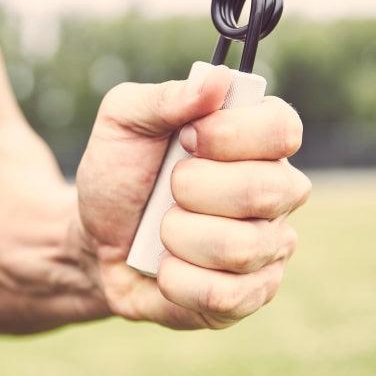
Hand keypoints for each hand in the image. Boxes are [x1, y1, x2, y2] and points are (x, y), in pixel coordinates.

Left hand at [76, 62, 310, 329]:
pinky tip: (165, 267)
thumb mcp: (123, 121)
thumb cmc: (119, 173)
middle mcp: (275, 191)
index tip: (185, 139)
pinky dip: (177, 280)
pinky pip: (226, 295)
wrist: (93, 239)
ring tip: (162, 229)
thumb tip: (216, 80)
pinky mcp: (250, 295)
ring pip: (242, 247)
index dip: (231, 135)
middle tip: (168, 188)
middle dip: (193, 189)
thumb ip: (165, 97)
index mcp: (255, 140)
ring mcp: (268, 247)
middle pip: (267, 191)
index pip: (283, 128)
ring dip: (178, 236)